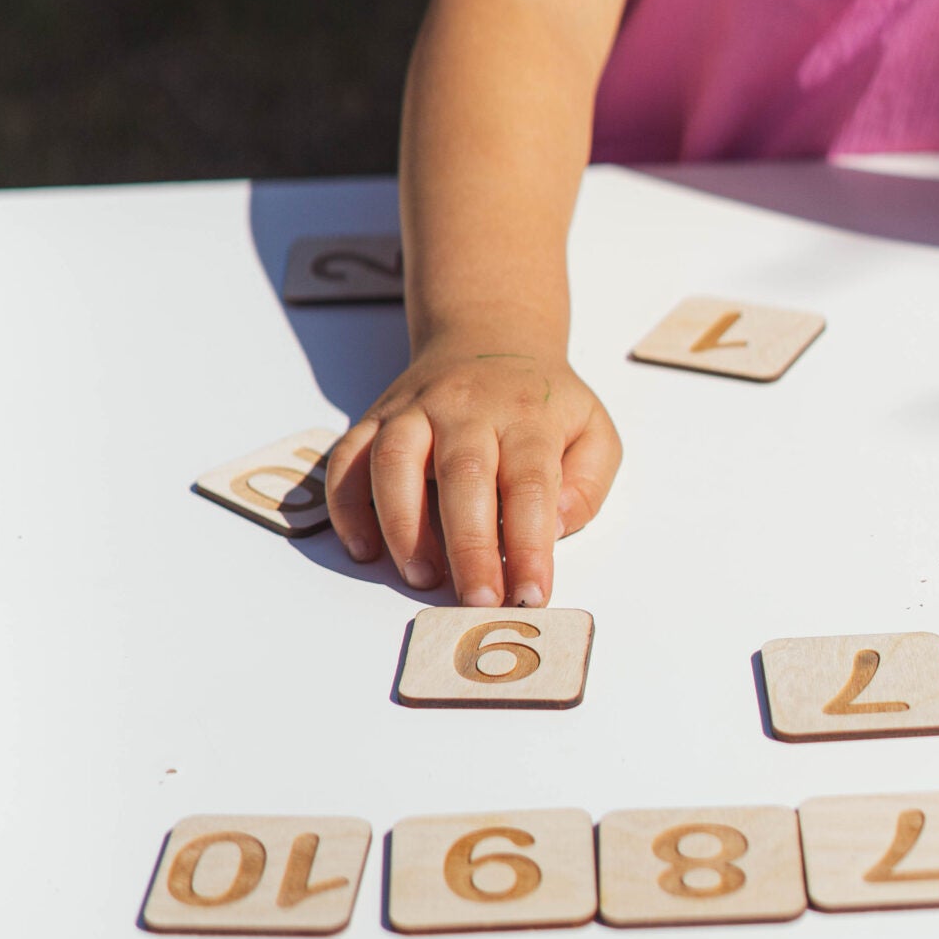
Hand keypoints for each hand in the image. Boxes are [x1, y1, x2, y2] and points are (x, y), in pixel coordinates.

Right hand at [325, 337, 620, 606]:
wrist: (490, 337)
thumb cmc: (541, 404)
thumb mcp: (592, 430)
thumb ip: (587, 483)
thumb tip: (556, 526)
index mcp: (526, 415)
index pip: (530, 483)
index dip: (530, 544)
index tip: (530, 596)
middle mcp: (467, 407)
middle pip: (463, 474)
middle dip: (469, 546)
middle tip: (477, 601)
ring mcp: (414, 410)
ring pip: (395, 461)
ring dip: (403, 526)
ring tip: (422, 578)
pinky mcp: (375, 418)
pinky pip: (347, 459)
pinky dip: (347, 506)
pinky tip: (364, 549)